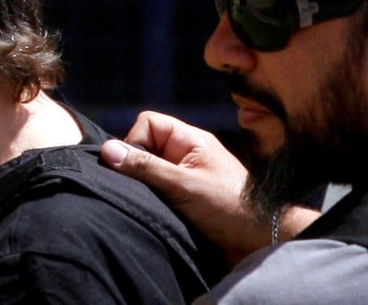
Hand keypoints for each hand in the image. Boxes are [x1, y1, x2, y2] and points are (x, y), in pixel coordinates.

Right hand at [101, 111, 281, 262]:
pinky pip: (156, 190)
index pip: (147, 123)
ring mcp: (185, 176)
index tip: (137, 168)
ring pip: (148, 171)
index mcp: (190, 140)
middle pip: (144, 147)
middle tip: (143, 190)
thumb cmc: (229, 207)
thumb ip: (145, 166)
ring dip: (144, 187)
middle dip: (136, 167)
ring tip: (152, 204)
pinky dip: (151, 200)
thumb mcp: (183, 184)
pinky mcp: (184, 198)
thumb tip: (106, 150)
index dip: (135, 141)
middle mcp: (186, 154)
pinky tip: (155, 213)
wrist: (261, 243)